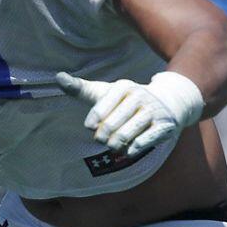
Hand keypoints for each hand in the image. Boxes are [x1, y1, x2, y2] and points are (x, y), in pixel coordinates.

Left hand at [56, 71, 203, 156]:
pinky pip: (144, 143)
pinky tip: (127, 150)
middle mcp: (140, 96)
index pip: (100, 108)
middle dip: (103, 136)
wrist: (167, 102)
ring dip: (115, 144)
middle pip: (112, 125)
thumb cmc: (125, 100)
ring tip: (112, 145)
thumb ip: (80, 88)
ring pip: (127, 135)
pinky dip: (132, 150)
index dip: (93, 122)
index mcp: (122, 87)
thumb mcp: (103, 92)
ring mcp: (154, 111)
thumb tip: (58, 76)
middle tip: (101, 139)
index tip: (90, 127)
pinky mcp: (165, 126)